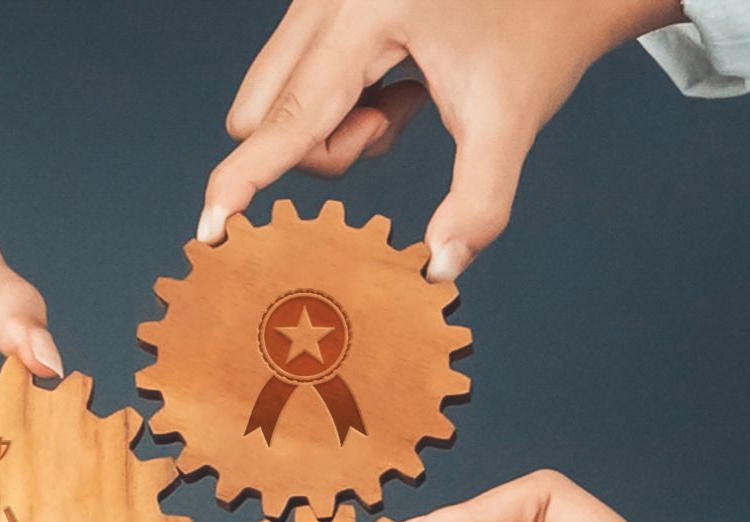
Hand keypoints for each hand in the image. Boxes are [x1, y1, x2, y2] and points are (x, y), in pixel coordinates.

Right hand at [200, 0, 687, 279]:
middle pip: (263, 117)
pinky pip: (287, 78)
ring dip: (332, 125)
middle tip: (398, 120)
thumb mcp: (510, 118)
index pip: (289, 116)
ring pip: (269, 102)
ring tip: (404, 96)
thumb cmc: (538, 34)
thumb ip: (478, 200)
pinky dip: (336, 100)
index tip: (211, 228)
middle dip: (324, 146)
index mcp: (367, 14)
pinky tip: (394, 78)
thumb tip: (441, 267)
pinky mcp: (316, 5)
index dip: (246, 179)